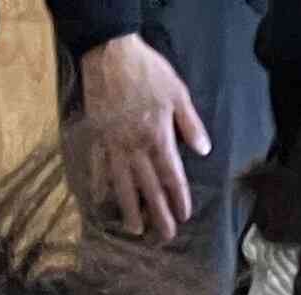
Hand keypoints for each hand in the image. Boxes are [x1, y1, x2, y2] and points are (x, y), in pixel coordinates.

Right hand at [77, 33, 208, 238]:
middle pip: (149, 187)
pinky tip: (101, 200)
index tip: (183, 216)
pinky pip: (97, 165)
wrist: (108, 51)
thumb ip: (190, 124)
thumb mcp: (177, 93)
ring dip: (130, 208)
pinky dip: (99, 184)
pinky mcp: (96, 135)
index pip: (172, 176)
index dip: (179, 199)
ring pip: (123, 183)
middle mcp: (135, 146)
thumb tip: (203, 150)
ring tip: (135, 229)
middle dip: (158, 214)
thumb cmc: (147, 70)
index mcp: (158, 137)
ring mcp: (113, 143)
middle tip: (164, 237)